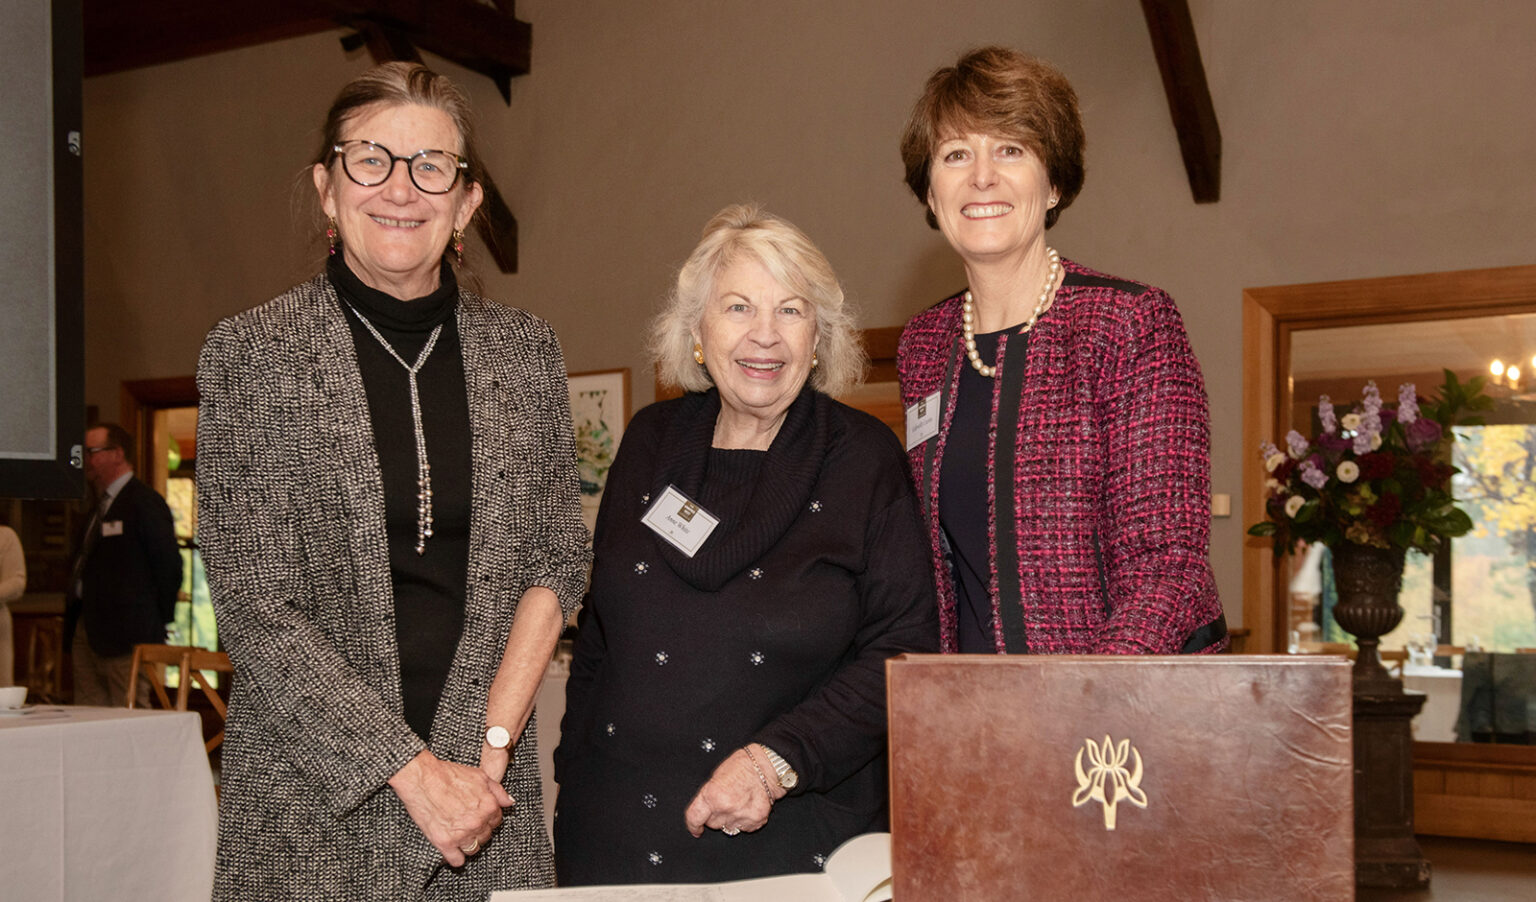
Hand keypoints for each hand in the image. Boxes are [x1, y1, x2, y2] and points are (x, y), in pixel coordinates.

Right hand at [389, 749, 513, 866]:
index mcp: (488, 806)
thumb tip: (509, 802)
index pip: (496, 822)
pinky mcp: (445, 843)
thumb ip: (497, 791)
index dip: (487, 819)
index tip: (479, 817)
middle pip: (485, 836)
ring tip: (459, 835)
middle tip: (466, 824)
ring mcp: (462, 834)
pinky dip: (455, 857)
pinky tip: (451, 848)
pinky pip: (457, 861)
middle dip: (478, 831)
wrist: (422, 778)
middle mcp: (477, 822)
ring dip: (468, 844)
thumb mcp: (479, 776)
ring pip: (473, 849)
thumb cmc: (448, 775)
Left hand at [683, 747, 779, 837]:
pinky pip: (745, 827)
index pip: (695, 818)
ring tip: (739, 802)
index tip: (695, 829)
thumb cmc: (744, 765)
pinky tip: (748, 806)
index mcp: (712, 794)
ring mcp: (741, 815)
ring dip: (731, 819)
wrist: (768, 765)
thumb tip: (704, 808)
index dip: (693, 825)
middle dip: (716, 816)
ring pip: (728, 828)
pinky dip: (745, 820)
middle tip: (725, 802)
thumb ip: (708, 794)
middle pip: (712, 824)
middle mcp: (726, 807)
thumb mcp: (717, 775)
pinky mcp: (756, 820)